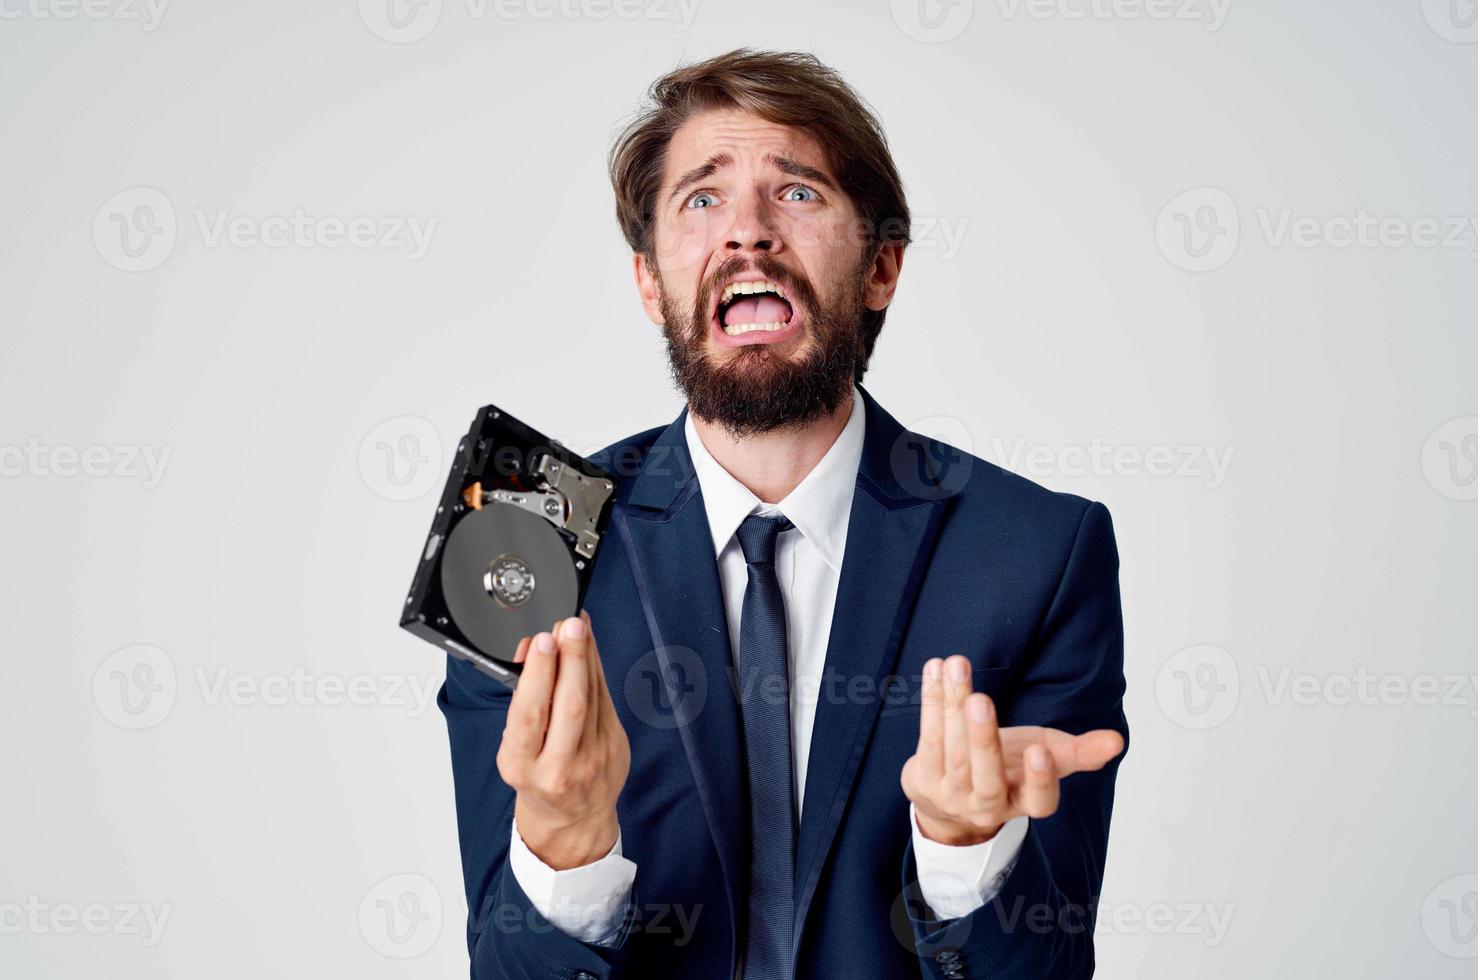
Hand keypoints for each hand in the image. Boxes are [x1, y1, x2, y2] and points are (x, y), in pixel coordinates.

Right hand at [497, 612, 629, 869]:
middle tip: (569, 625)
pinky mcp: (617, 747)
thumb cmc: (537, 779)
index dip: (538, 675)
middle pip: (570, 704)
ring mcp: (594, 758)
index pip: (531, 716)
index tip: (541, 642)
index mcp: (524, 767)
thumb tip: (531, 652)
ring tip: (578, 626)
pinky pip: (606, 700)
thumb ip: (523, 704)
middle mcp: (560, 766)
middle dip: (571, 658)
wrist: (573, 818)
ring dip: (586, 656)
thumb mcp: (515, 750)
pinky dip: (596, 671)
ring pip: (593, 698)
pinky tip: (589, 650)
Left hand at [901, 655, 1123, 846]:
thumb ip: (1080, 750)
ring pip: (951, 749)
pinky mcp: (922, 780)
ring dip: (952, 703)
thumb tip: (1117, 741)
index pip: (1038, 800)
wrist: (952, 800)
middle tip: (981, 700)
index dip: (1040, 779)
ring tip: (957, 664)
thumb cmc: (1010, 769)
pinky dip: (931, 699)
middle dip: (982, 737)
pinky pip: (928, 736)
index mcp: (1024, 802)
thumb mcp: (1046, 758)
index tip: (1041, 751)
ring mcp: (951, 796)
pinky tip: (936, 668)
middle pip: (984, 774)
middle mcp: (987, 805)